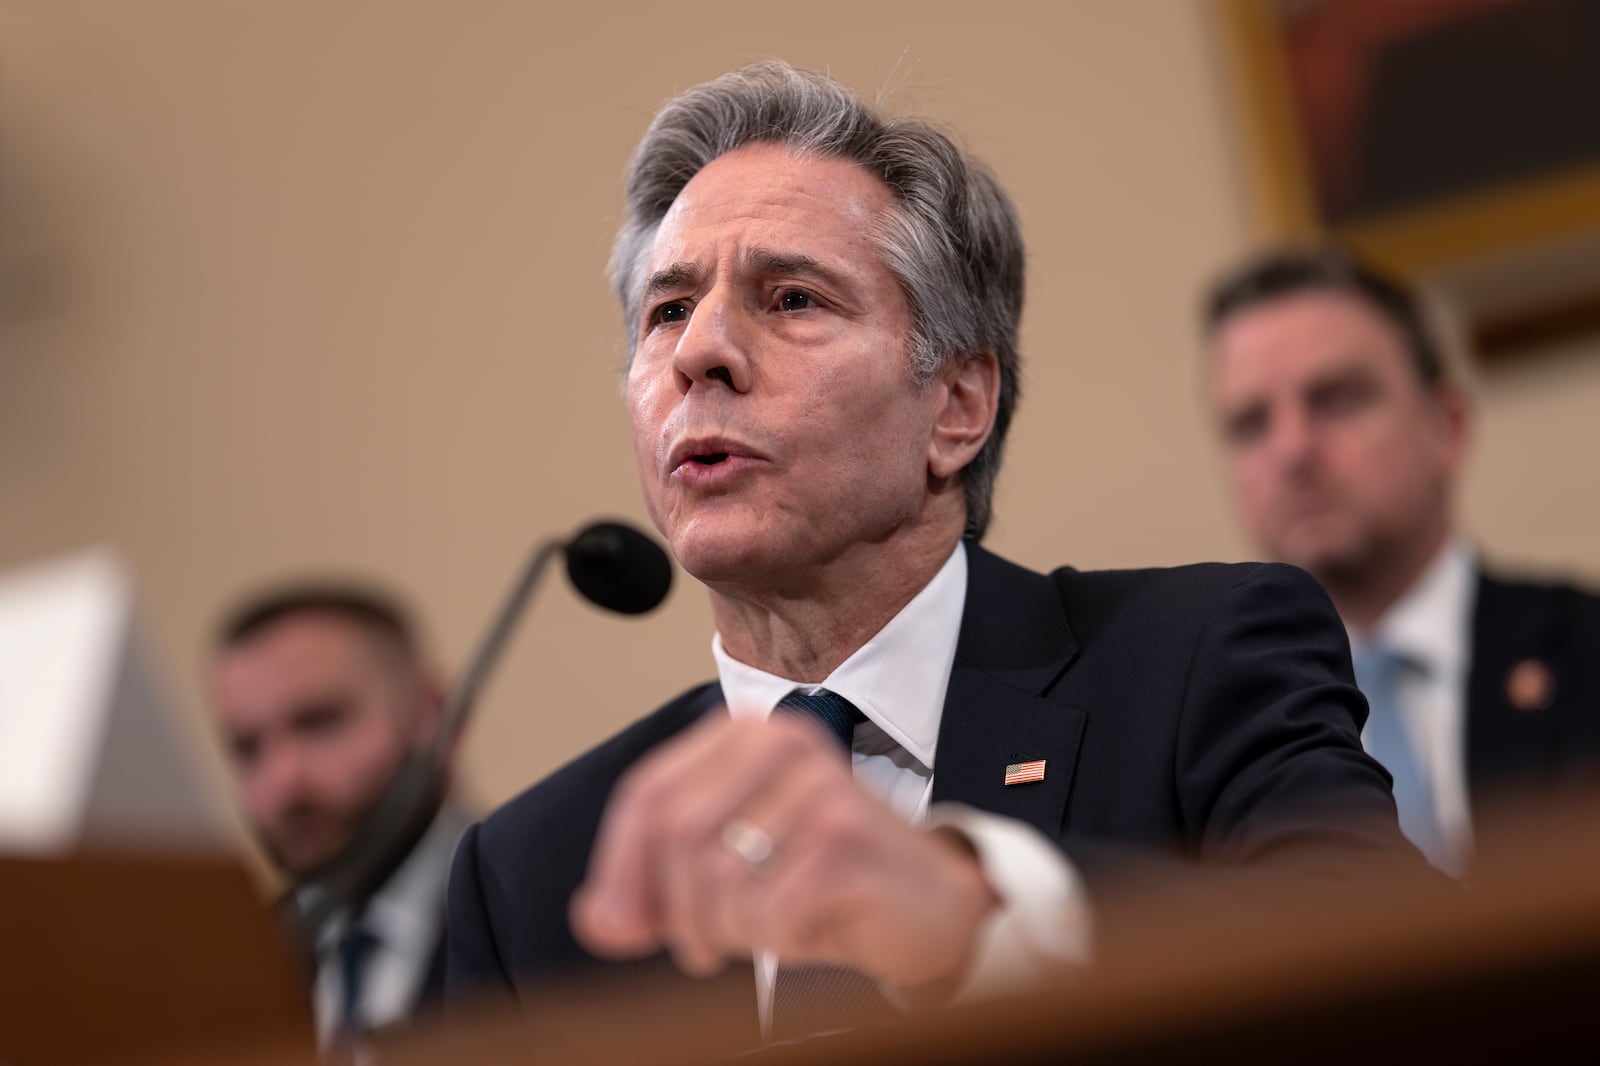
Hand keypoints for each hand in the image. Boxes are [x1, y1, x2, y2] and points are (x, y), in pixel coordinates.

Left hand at [569, 710, 999, 986]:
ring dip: (726, 931)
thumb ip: (658, 888)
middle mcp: (783, 742)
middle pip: (674, 836)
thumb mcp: (732, 874)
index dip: (620, 866)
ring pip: (716, 878)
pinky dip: (775, 941)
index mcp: (747, 733)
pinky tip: (807, 930)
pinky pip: (766, 912)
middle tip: (700, 946)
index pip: (648, 793)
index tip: (616, 921)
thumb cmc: (827, 881)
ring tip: (761, 933)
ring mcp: (819, 785)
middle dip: (674, 909)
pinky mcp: (844, 837)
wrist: (935, 906)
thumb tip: (595, 918)